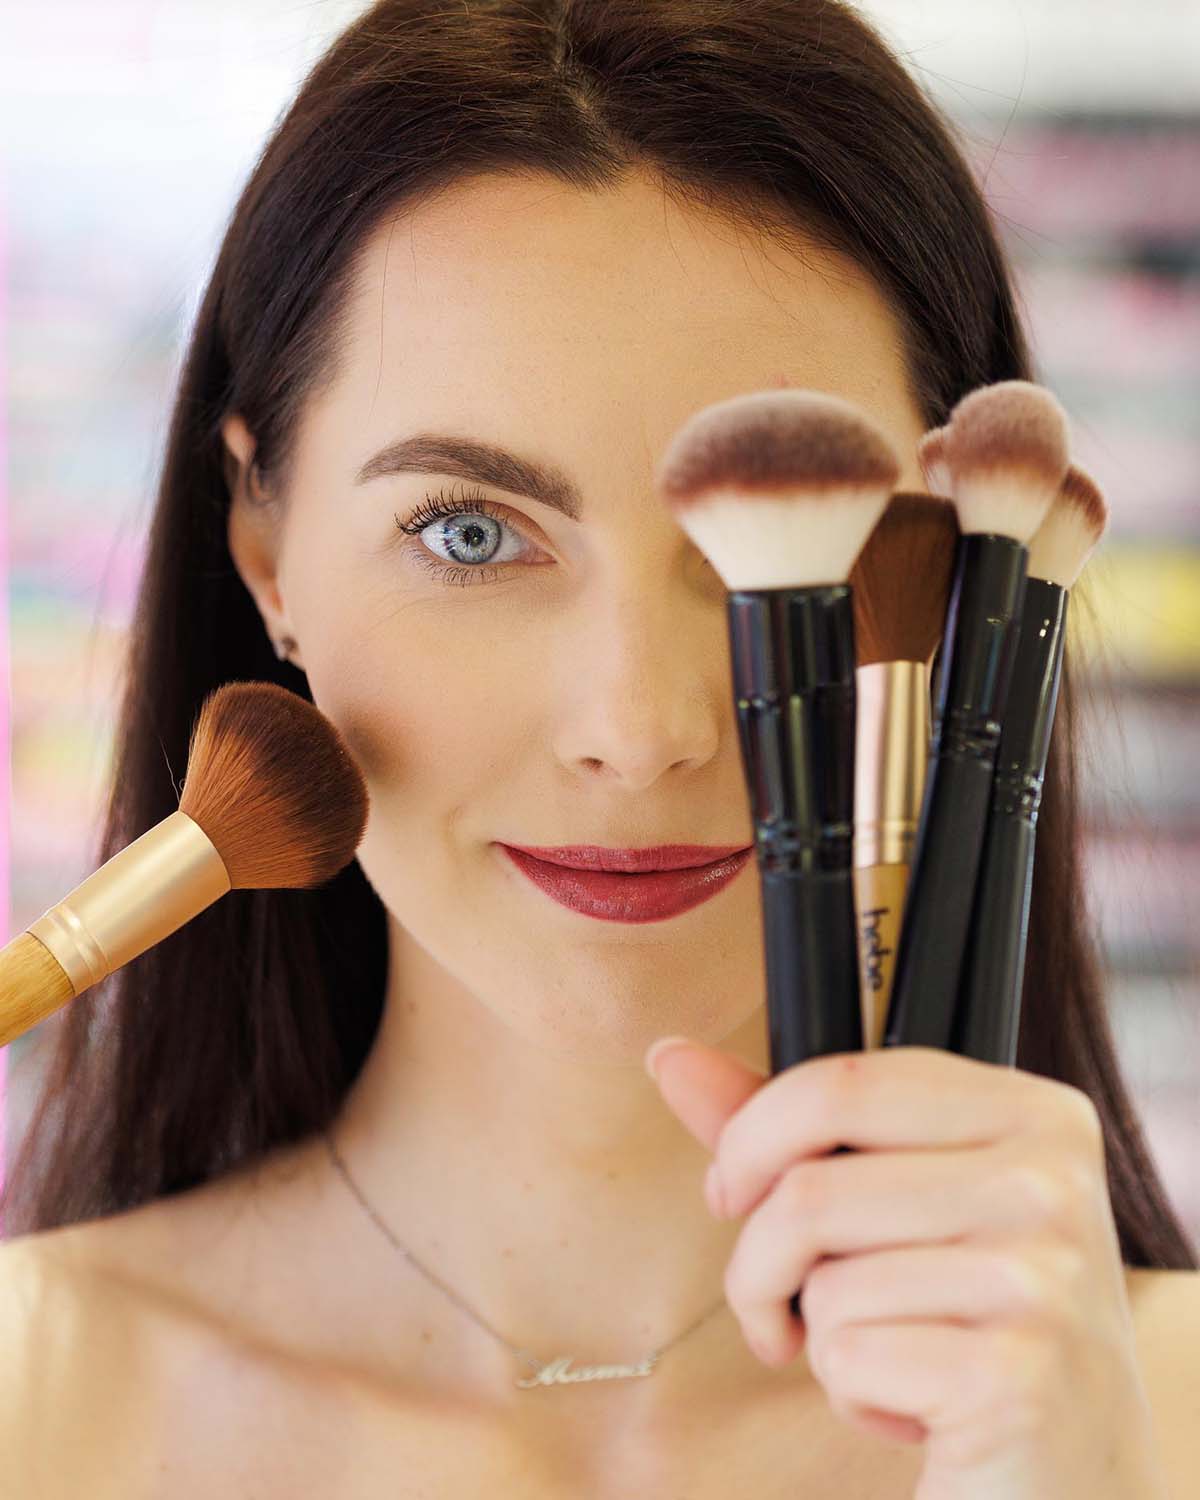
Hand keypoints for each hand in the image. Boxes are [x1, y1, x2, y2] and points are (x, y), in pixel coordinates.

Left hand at [645, 1039, 1167, 1499]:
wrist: (1072, 1471)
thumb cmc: (967, 1321)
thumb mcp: (894, 1203)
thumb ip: (786, 1126)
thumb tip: (672, 1057)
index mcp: (1031, 1112)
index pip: (840, 1082)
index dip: (751, 1138)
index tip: (730, 1191)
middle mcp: (1050, 1181)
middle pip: (811, 1190)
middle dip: (761, 1262)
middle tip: (778, 1305)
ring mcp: (1041, 1276)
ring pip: (825, 1280)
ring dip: (815, 1336)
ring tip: (881, 1356)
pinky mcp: (1016, 1374)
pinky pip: (850, 1357)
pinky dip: (852, 1394)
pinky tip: (915, 1408)